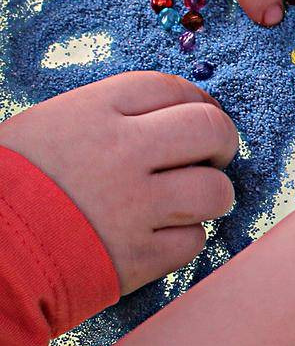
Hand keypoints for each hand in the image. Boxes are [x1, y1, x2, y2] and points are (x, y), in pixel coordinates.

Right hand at [0, 73, 237, 294]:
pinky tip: (159, 237)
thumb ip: (105, 119)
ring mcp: (134, 205)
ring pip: (215, 190)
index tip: (199, 115)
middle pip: (210, 130)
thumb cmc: (6, 187)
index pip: (172, 89)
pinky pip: (193, 241)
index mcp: (93, 113)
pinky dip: (183, 240)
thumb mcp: (45, 128)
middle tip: (211, 157)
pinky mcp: (139, 256)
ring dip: (210, 196)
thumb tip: (164, 120)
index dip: (196, 102)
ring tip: (188, 202)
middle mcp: (122, 152)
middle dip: (222, 142)